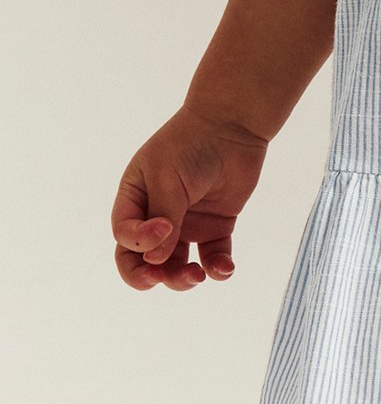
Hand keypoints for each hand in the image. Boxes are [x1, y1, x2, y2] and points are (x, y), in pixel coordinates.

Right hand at [111, 104, 269, 290]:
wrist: (233, 125)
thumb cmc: (191, 144)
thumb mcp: (167, 177)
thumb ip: (164, 218)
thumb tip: (155, 260)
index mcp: (135, 200)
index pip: (125, 238)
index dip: (138, 244)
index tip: (163, 228)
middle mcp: (157, 216)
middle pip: (143, 261)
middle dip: (151, 276)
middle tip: (164, 276)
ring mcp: (186, 224)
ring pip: (176, 266)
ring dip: (182, 278)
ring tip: (197, 275)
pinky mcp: (216, 226)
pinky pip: (212, 257)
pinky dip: (217, 268)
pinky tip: (223, 268)